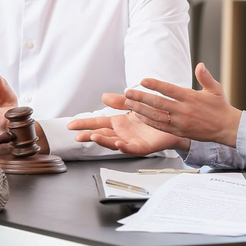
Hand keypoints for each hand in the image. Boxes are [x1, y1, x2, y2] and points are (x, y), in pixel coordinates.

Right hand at [67, 93, 188, 155]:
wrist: (173, 122)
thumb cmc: (153, 115)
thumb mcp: (133, 104)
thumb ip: (119, 101)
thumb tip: (103, 96)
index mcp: (118, 123)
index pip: (97, 122)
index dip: (85, 124)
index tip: (71, 124)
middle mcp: (122, 133)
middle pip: (102, 134)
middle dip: (89, 135)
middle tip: (77, 136)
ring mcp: (131, 141)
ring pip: (114, 142)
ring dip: (104, 141)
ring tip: (94, 137)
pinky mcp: (143, 146)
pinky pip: (132, 148)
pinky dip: (124, 147)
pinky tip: (118, 143)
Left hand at [124, 63, 241, 146]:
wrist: (226, 128)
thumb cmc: (219, 107)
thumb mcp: (215, 89)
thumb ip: (205, 77)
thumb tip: (200, 65)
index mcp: (191, 98)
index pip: (169, 90)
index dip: (155, 85)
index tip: (143, 80)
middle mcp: (184, 110)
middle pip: (158, 103)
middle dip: (141, 98)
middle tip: (128, 92)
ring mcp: (180, 123)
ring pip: (156, 116)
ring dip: (140, 110)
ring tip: (129, 103)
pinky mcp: (179, 132)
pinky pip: (161, 127)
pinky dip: (148, 121)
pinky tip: (139, 116)